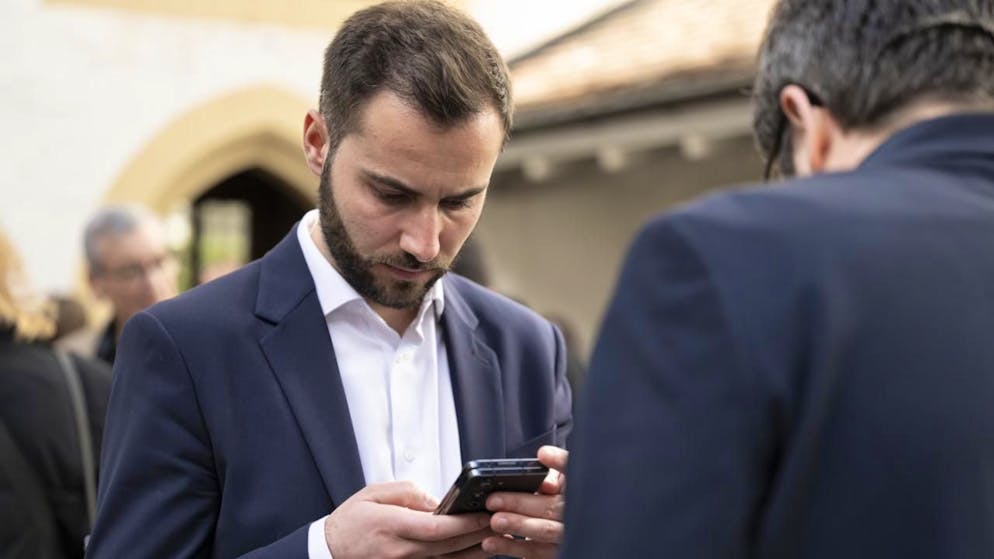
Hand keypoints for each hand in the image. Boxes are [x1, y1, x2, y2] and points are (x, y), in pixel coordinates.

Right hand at [324, 481, 492, 558]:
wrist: (329, 550)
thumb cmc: (351, 521)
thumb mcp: (374, 493)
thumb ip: (409, 493)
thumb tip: (437, 502)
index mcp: (392, 526)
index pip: (436, 528)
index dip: (465, 523)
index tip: (485, 514)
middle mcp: (400, 551)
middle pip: (449, 547)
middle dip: (479, 535)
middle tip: (503, 524)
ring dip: (475, 552)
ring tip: (498, 539)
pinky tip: (474, 554)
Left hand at [482, 446, 567, 557]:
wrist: (564, 532)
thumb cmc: (556, 501)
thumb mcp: (559, 483)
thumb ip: (552, 472)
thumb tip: (544, 463)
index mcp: (576, 488)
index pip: (573, 470)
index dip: (559, 461)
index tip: (542, 454)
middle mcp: (577, 512)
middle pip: (551, 506)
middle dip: (520, 502)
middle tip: (493, 500)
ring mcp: (569, 535)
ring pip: (545, 530)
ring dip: (517, 525)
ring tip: (494, 521)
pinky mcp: (557, 553)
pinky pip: (536, 553)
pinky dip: (512, 548)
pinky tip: (493, 542)